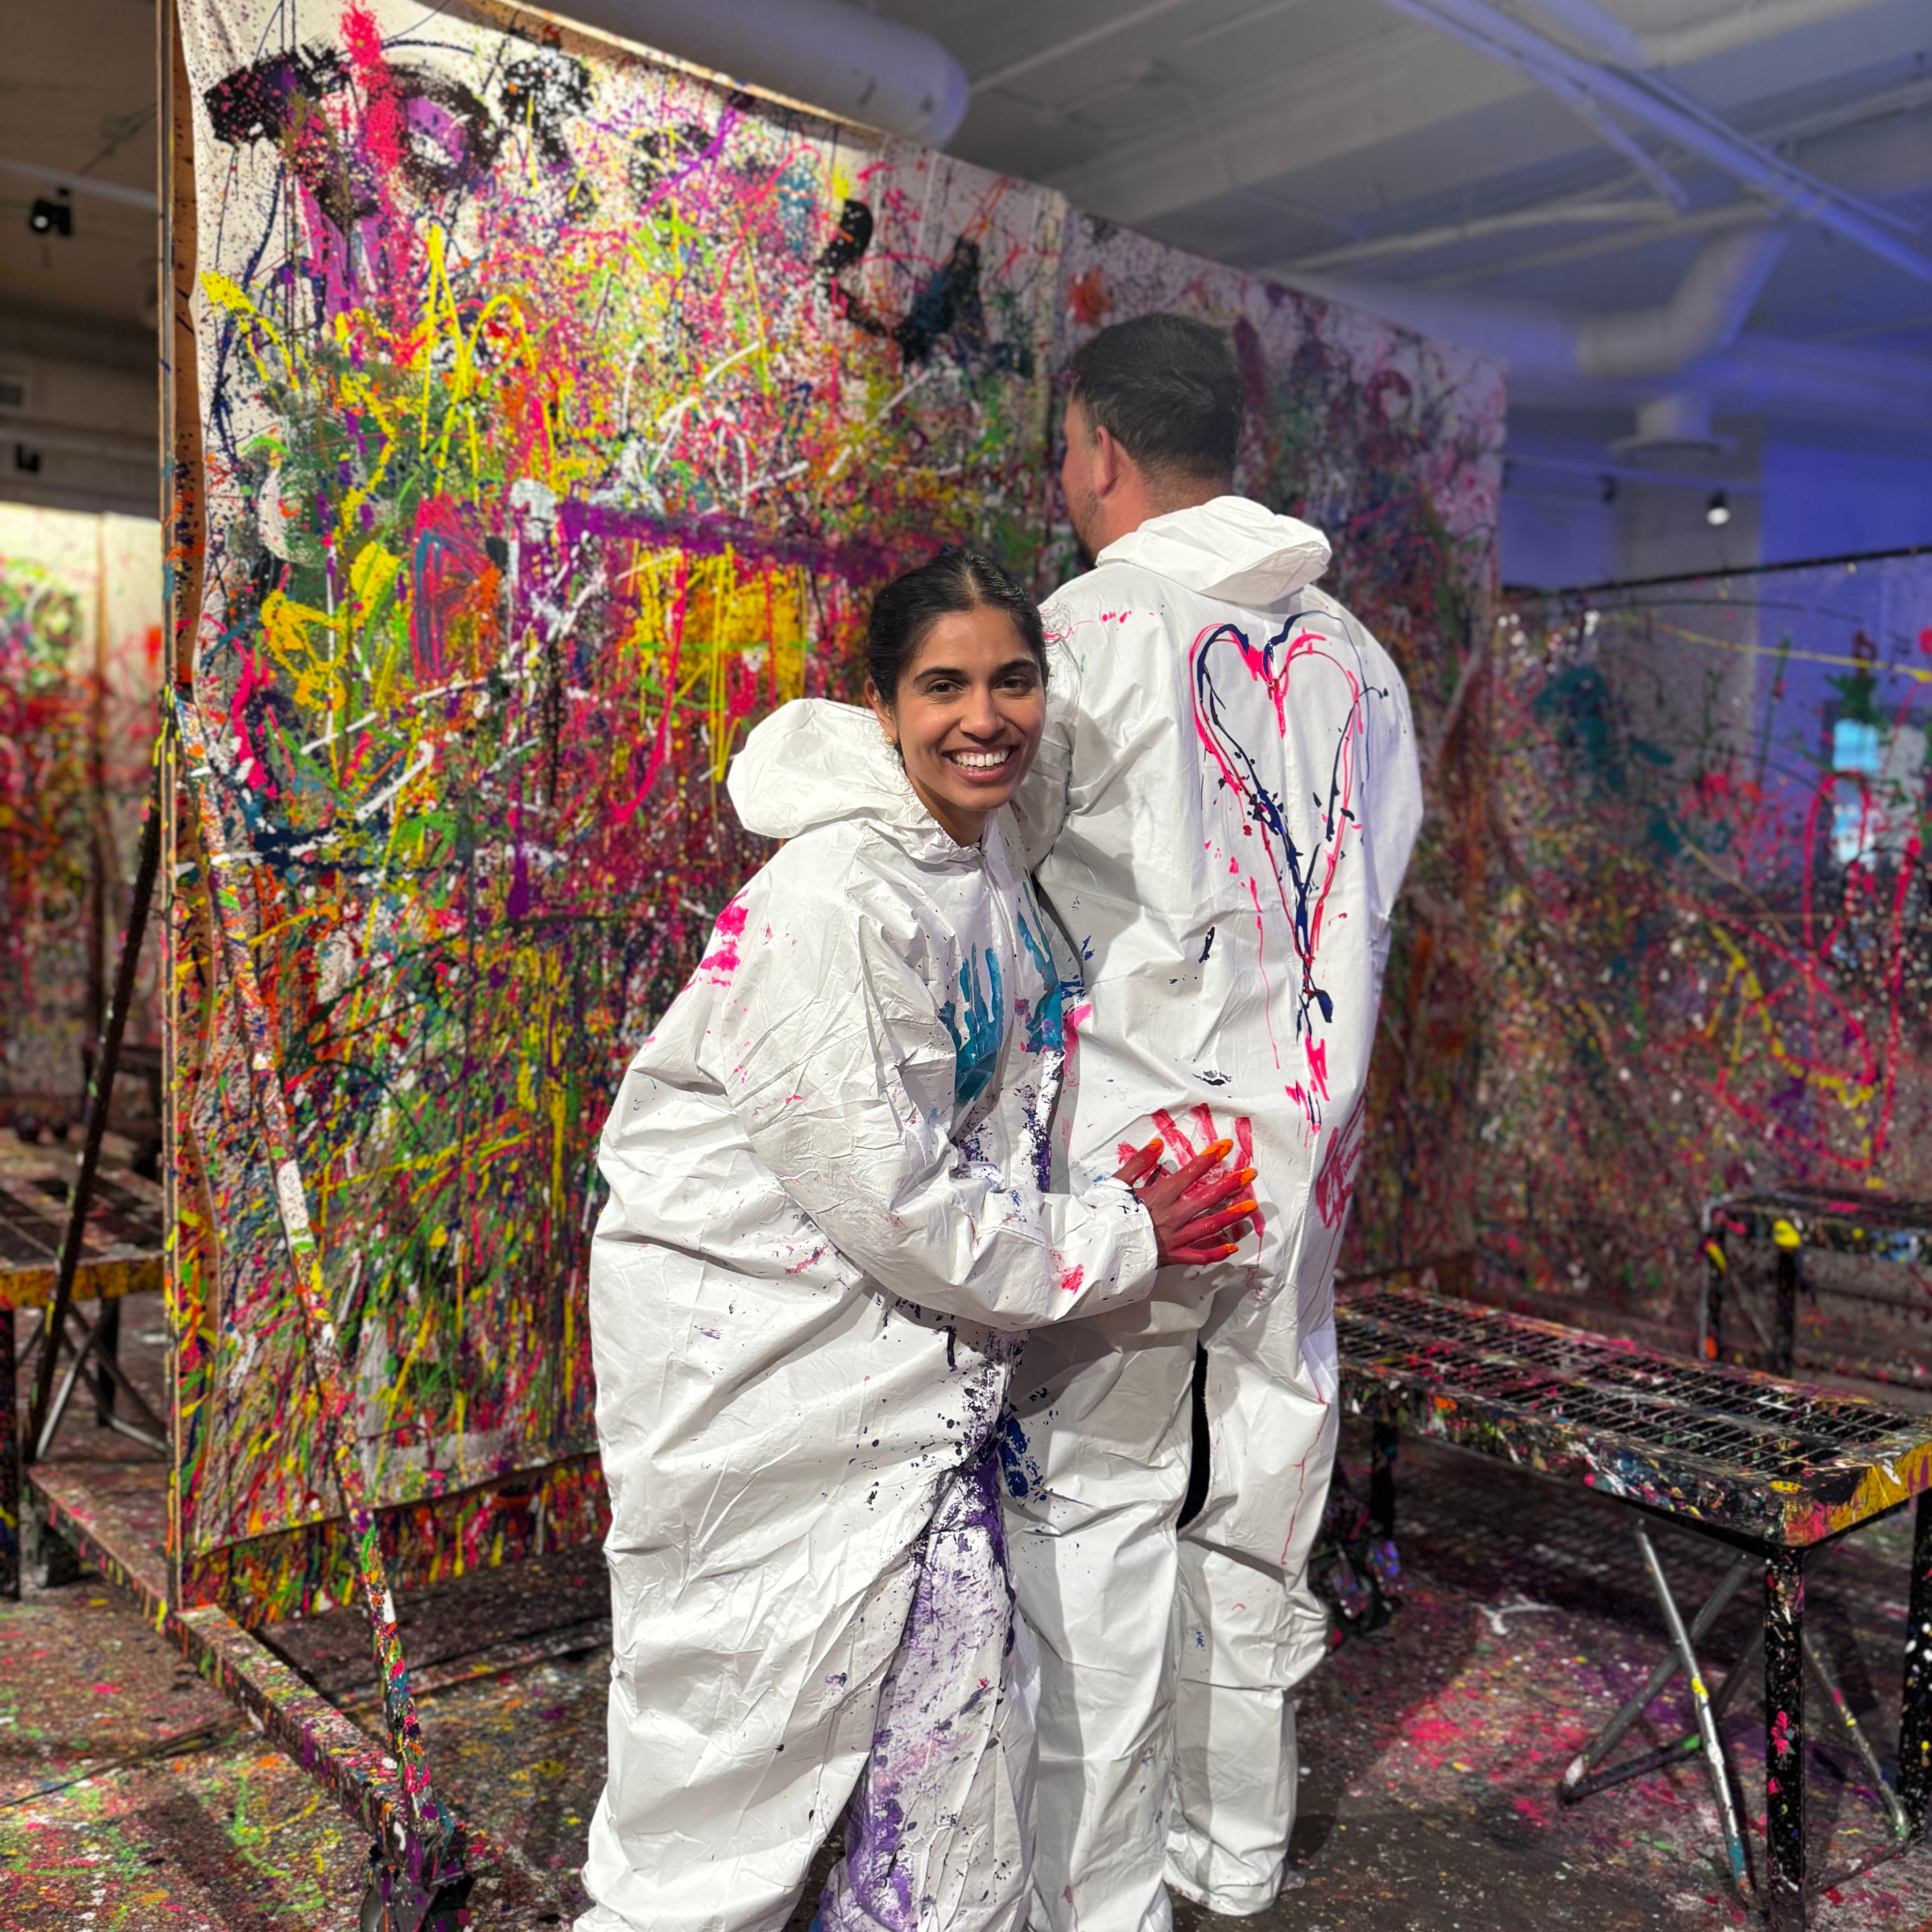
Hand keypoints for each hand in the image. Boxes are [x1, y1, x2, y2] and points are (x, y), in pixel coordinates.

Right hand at [1112, 1137, 1257, 1267]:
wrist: (1098, 1249)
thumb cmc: (1106, 1215)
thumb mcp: (1117, 1183)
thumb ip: (1139, 1163)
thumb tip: (1158, 1145)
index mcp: (1160, 1196)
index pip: (1190, 1173)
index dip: (1210, 1158)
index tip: (1226, 1147)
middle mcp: (1173, 1216)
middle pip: (1208, 1198)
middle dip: (1231, 1183)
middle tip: (1250, 1173)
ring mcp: (1175, 1238)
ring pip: (1210, 1226)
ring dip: (1232, 1215)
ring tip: (1251, 1205)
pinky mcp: (1173, 1257)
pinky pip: (1199, 1256)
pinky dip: (1217, 1252)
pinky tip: (1232, 1247)